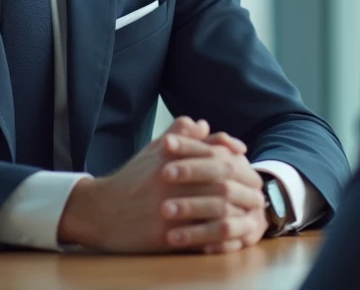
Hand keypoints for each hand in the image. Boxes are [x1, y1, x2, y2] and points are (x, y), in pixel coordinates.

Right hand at [57, 116, 260, 252]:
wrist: (101, 211)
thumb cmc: (131, 180)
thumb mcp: (153, 151)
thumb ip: (179, 135)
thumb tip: (204, 124)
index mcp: (171, 156)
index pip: (214, 152)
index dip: (236, 158)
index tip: (248, 165)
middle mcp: (171, 179)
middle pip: (221, 180)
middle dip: (244, 187)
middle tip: (258, 194)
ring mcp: (168, 207)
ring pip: (216, 208)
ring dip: (238, 213)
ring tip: (250, 215)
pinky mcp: (164, 234)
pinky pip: (202, 236)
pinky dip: (221, 236)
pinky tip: (231, 236)